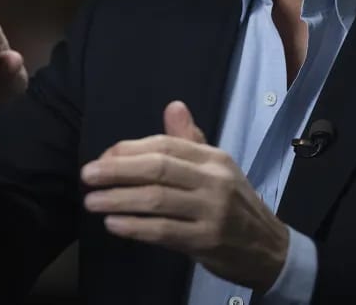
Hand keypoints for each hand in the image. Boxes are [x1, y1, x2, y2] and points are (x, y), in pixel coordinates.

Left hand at [81, 101, 288, 291]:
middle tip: (87, 175)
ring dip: (118, 199)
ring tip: (91, 201)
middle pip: (158, 168)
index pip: (165, 145)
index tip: (103, 157)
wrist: (268, 249)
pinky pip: (163, 231)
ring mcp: (211, 211)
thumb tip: (173, 106)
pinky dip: (135, 226)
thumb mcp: (218, 168)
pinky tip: (113, 224)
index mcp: (213, 158)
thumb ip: (190, 139)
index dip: (130, 149)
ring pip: (156, 199)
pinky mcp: (206, 241)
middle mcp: (213, 180)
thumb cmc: (234, 205)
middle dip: (117, 170)